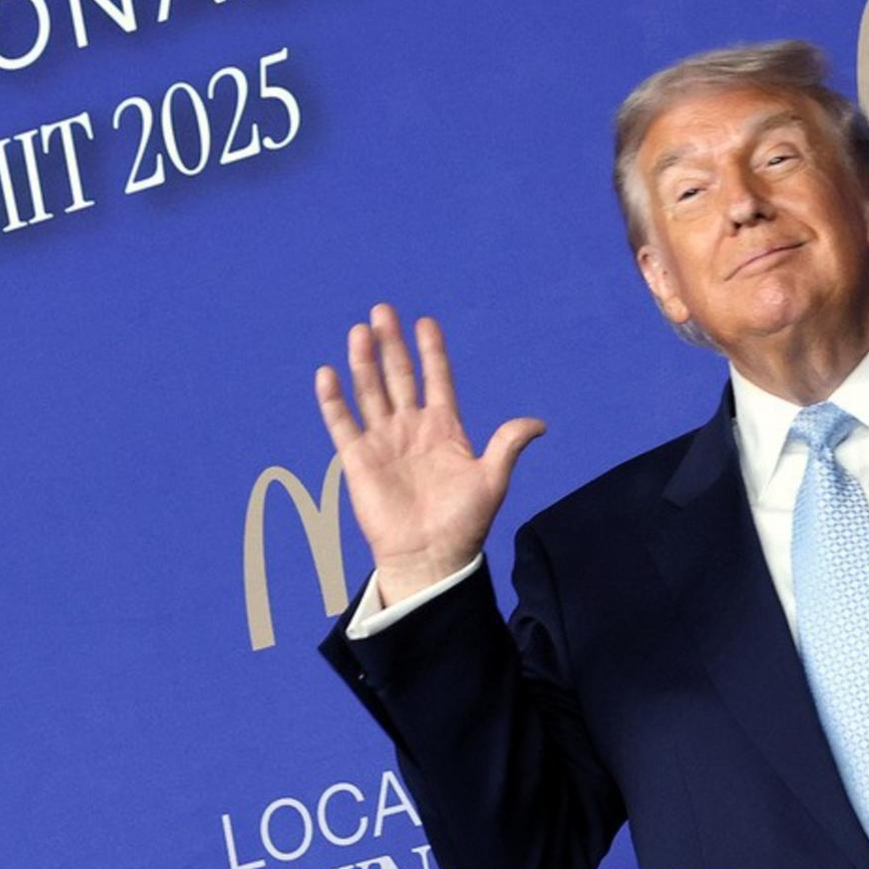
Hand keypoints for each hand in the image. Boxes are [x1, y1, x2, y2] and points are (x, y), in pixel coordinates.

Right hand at [313, 305, 547, 604]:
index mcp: (444, 428)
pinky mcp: (358, 460)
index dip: (431, 352)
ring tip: (360, 331)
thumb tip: (540, 424)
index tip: (426, 322)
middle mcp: (411, 428)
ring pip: (370, 391)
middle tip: (383, 310)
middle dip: (391, 344)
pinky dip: (334, 400)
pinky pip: (342, 423)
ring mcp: (383, 442)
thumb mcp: (492, 480)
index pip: (436, 379)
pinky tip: (328, 373)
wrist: (430, 558)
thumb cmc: (463, 523)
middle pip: (398, 376)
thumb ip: (508, 445)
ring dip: (364, 361)